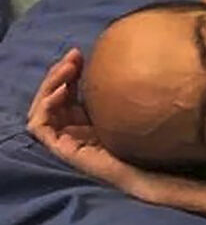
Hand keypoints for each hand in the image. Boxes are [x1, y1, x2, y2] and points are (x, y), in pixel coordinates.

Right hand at [26, 48, 142, 190]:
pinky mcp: (61, 149)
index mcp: (85, 118)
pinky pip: (41, 126)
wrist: (144, 169)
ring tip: (67, 68)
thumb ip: (117, 92)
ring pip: (43, 107)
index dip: (69, 71)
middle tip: (74, 56)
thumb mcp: (125, 108)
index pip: (67, 91)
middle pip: (53, 96)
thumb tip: (123, 60)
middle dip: (60, 72)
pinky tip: (61, 91)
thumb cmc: (140, 140)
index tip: (81, 54)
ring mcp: (65, 138)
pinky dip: (46, 106)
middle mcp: (72, 127)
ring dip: (51, 84)